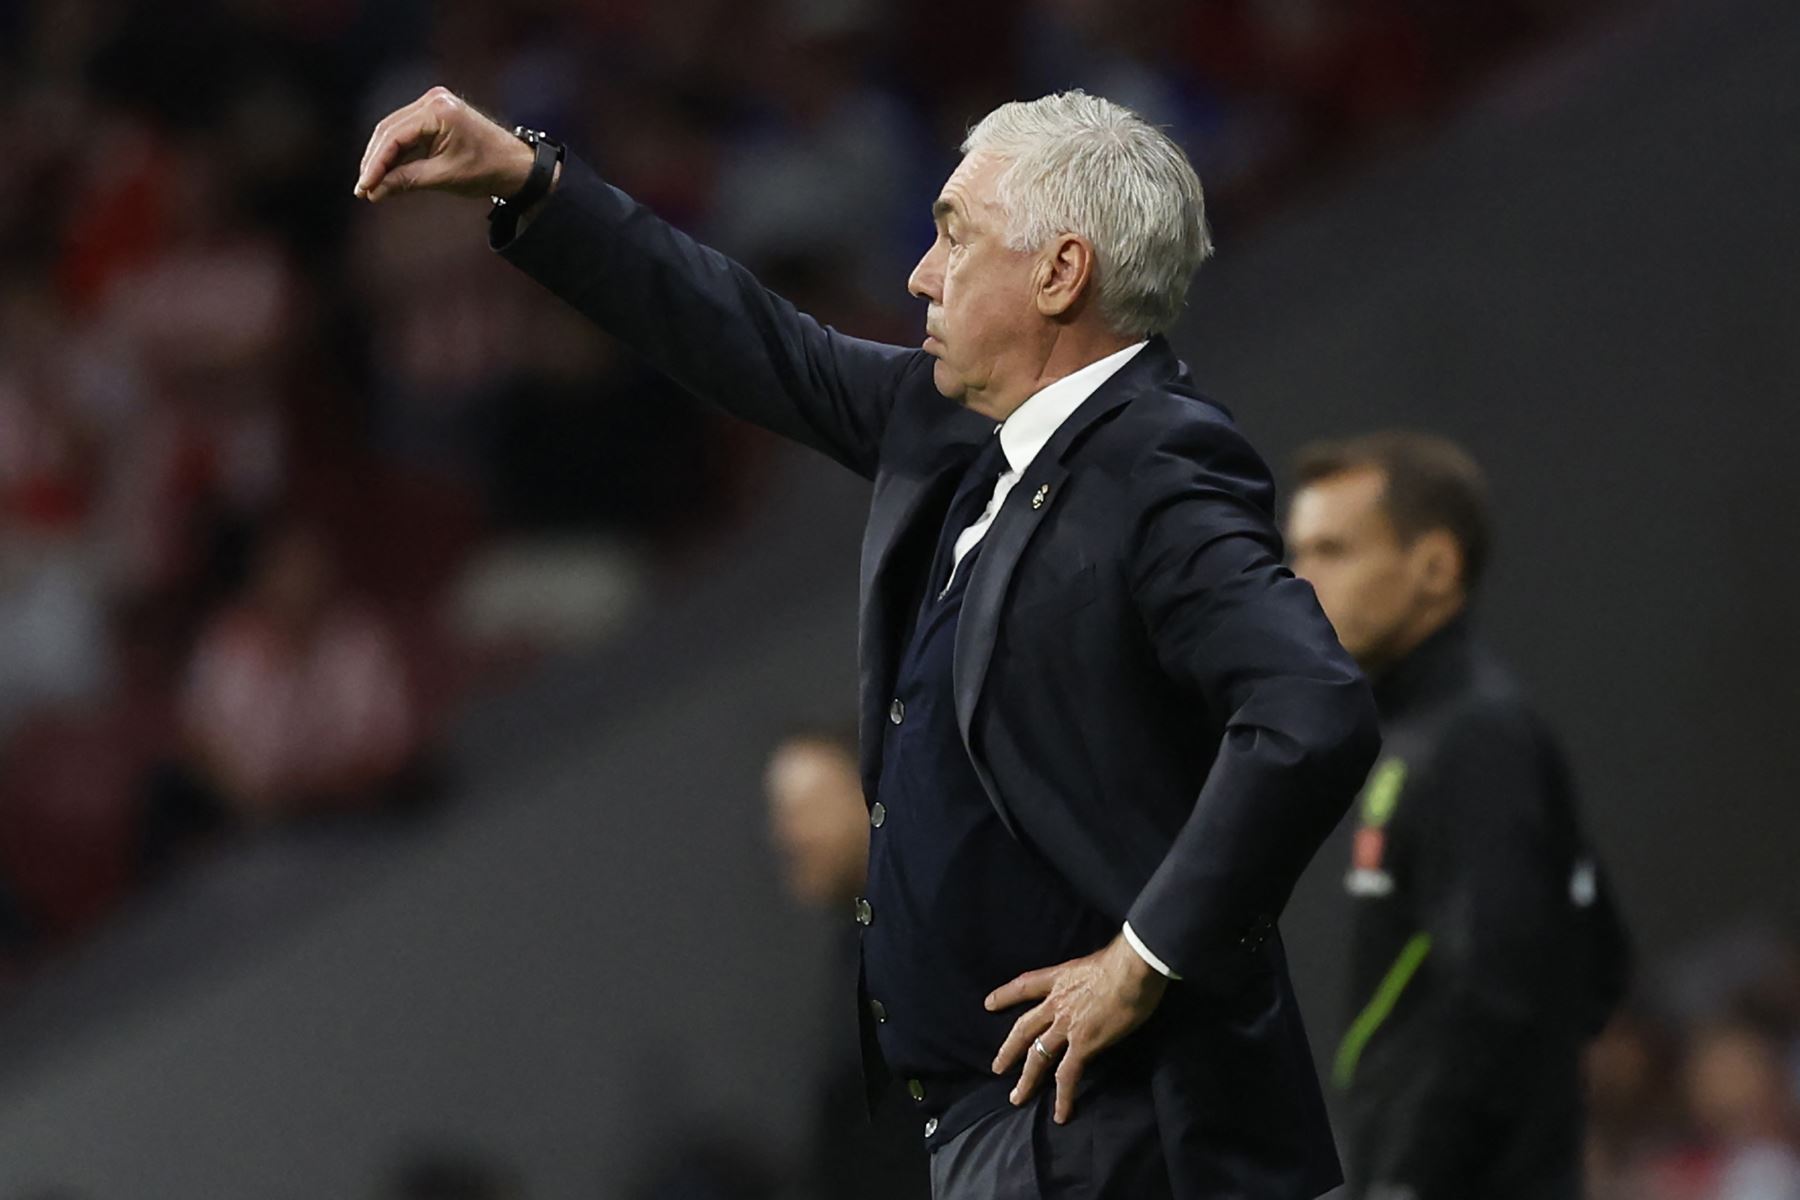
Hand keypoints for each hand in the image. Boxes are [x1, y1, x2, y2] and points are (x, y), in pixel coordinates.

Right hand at [353, 86, 534, 203]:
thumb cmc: (487, 169)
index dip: (375, 164)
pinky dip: (396, 153)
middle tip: (362, 189)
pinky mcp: (434, 113)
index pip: (394, 136)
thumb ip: (406, 181)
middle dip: (375, 161)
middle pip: (389, 130)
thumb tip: (374, 192)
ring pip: (394, 131)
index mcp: (438, 111)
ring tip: (370, 185)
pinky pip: (406, 132)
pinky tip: (385, 173)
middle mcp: (433, 100)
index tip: (363, 187)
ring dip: (382, 158)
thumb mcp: (444, 177)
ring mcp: (433, 103)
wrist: (515, 164)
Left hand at [986, 932, 1167, 1123]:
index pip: (1025, 986)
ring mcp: (1066, 1025)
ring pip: (1037, 1056)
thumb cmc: (1125, 959)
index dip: (1005, 995)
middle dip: (1009, 1049)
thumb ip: (1089, 977)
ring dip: (1027, 1079)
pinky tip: (1060, 1114)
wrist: (1133, 968)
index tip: (988, 1003)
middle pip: (1024, 1028)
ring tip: (1017, 1097)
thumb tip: (1099, 984)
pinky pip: (1067, 1076)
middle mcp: (1057, 1003)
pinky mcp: (1083, 1045)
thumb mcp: (1096, 962)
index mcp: (1060, 979)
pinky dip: (1063, 1097)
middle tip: (997, 1067)